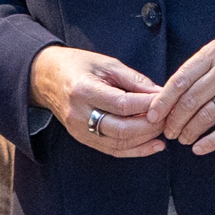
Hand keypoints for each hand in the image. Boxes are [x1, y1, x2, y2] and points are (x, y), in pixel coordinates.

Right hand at [31, 45, 166, 156]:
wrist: (45, 77)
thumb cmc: (77, 65)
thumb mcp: (106, 64)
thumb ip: (134, 80)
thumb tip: (161, 94)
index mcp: (83, 90)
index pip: (123, 104)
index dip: (148, 106)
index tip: (167, 101)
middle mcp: (79, 114)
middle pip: (122, 129)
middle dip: (150, 125)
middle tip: (169, 116)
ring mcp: (79, 130)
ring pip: (119, 144)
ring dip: (146, 139)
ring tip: (164, 129)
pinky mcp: (82, 138)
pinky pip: (113, 150)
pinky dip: (136, 150)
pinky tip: (154, 145)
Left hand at [148, 31, 214, 154]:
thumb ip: (202, 67)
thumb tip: (172, 93)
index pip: (180, 80)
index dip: (163, 101)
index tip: (153, 115)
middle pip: (191, 100)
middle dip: (174, 120)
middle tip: (167, 131)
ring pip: (208, 115)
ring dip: (190, 131)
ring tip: (182, 139)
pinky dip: (213, 140)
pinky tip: (200, 148)